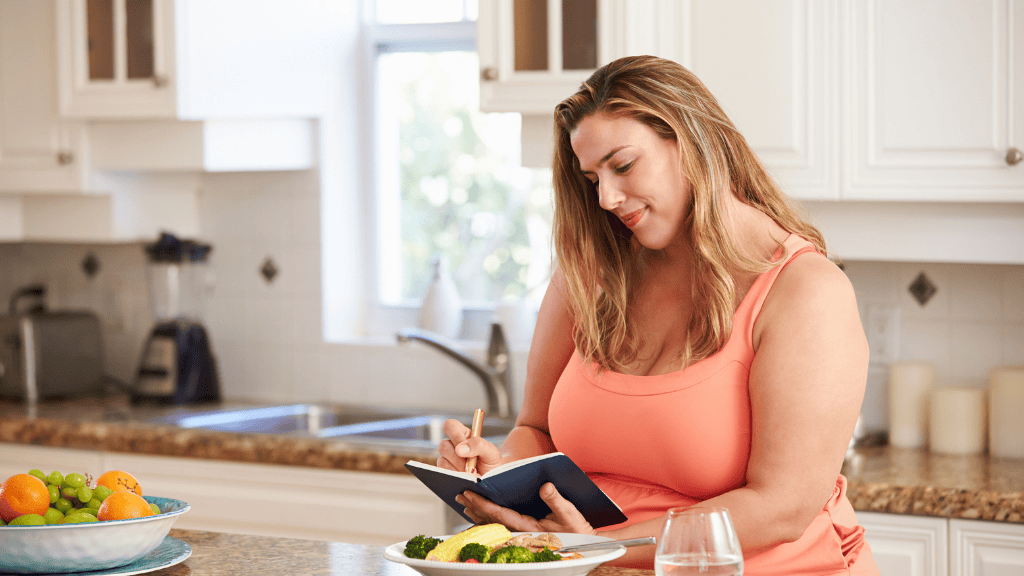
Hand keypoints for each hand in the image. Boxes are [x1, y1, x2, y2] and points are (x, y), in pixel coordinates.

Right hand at [436, 419, 502, 475]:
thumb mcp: (491, 452)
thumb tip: (460, 449)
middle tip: (471, 464)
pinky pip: (443, 472)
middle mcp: (453, 446)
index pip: (450, 426)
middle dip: (458, 457)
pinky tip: (465, 477)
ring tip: (471, 472)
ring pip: (442, 460)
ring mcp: (448, 459)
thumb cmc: (492, 464)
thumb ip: (478, 445)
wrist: (492, 480)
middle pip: (443, 445)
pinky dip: (455, 476)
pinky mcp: (446, 472)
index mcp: (464, 435)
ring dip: (458, 468)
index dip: (454, 434)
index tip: (464, 446)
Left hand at [454, 482, 597, 535]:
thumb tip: (545, 486)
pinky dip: (488, 518)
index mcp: (528, 526)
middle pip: (492, 519)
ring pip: (493, 524)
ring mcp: (521, 533)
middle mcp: (521, 531)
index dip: (484, 504)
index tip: (470, 493)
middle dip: (475, 507)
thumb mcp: (570, 512)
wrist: (584, 544)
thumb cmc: (577, 529)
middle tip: (460, 495)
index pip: (500, 514)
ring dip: (478, 513)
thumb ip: (556, 500)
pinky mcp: (523, 532)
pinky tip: (479, 513)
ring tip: (464, 502)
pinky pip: (500, 525)